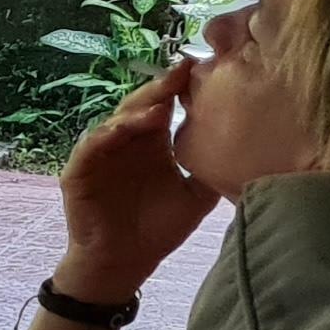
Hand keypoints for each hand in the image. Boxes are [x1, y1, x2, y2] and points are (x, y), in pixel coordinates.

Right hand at [57, 63, 212, 300]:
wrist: (124, 261)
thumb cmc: (159, 228)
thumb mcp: (196, 196)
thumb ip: (211, 167)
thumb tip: (250, 146)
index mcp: (153, 143)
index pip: (165, 106)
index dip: (179, 87)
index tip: (201, 67)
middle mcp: (127, 142)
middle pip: (140, 106)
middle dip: (159, 89)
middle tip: (182, 73)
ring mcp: (101, 154)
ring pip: (115, 122)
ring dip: (135, 112)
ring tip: (159, 105)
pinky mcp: (79, 170)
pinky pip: (90, 147)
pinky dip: (104, 136)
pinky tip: (121, 131)